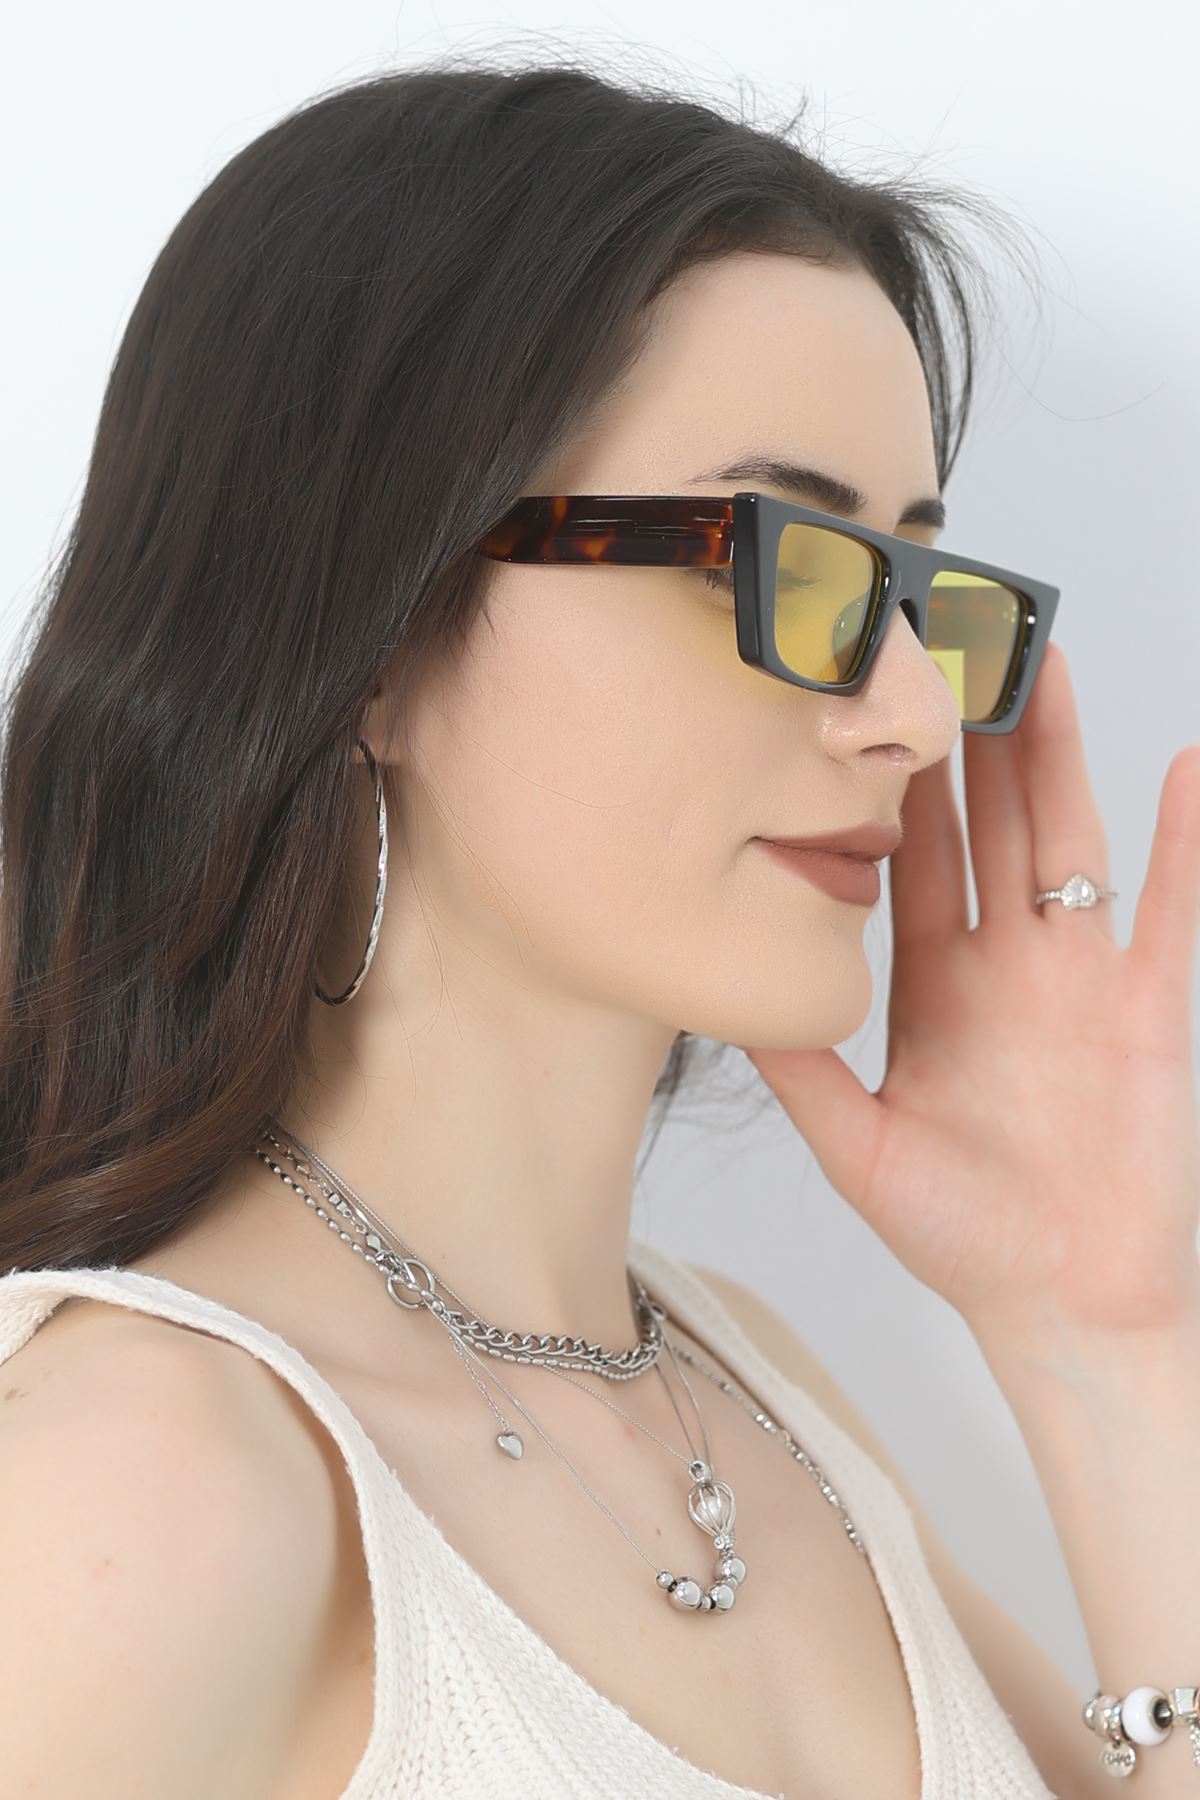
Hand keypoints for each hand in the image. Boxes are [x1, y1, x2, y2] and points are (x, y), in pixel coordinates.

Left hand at [736, 643, 1199, 1347]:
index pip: (913, 860)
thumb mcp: (858, 1147)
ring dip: (1059, 759)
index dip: (894, 786)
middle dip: (975, 741)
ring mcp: (1079, 979)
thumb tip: (723, 1000)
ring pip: (1067, 843)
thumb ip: (800, 1071)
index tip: (869, 709)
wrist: (1062, 1303)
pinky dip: (1183, 843)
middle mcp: (1006, 965)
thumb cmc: (964, 1234)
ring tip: (1045, 669)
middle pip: (990, 826)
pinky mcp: (1146, 1009)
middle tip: (954, 645)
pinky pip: (1171, 911)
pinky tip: (1183, 768)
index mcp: (937, 985)